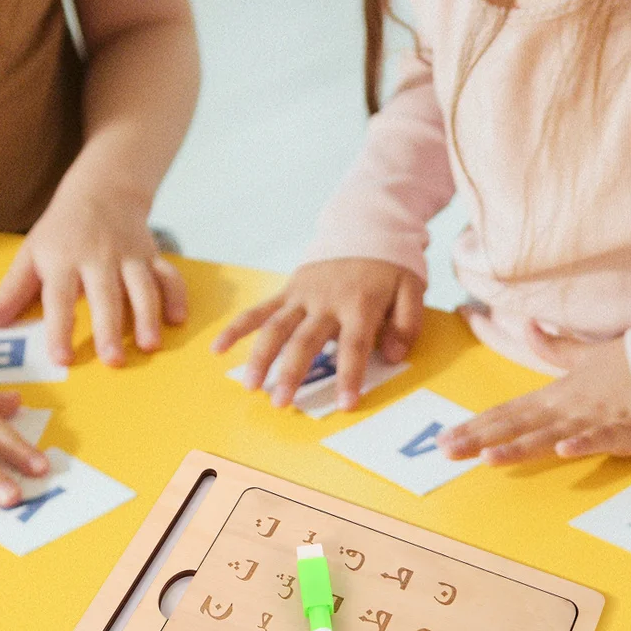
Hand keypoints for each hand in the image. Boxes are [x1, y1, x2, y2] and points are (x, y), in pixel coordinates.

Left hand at [0, 178, 186, 367]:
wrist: (102, 187)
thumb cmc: (62, 230)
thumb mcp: (31, 253)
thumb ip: (12, 292)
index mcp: (62, 260)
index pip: (58, 300)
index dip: (59, 330)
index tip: (62, 359)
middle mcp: (97, 257)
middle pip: (104, 297)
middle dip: (110, 329)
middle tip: (113, 360)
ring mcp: (128, 255)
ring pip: (141, 287)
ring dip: (148, 316)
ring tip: (150, 345)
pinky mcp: (151, 255)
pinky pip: (168, 275)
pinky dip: (177, 295)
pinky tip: (178, 319)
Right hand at [210, 258, 424, 410]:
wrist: (365, 226)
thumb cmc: (390, 266)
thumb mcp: (413, 289)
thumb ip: (407, 323)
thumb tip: (391, 355)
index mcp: (360, 303)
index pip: (354, 346)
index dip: (349, 377)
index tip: (343, 405)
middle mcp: (326, 300)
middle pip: (304, 341)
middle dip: (291, 373)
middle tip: (281, 403)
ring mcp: (302, 295)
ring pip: (275, 328)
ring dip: (260, 357)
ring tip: (251, 386)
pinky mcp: (288, 290)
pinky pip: (259, 310)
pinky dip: (237, 328)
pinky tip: (218, 349)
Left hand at [438, 334, 630, 464]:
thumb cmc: (628, 363)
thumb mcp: (585, 355)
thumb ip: (554, 347)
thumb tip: (528, 325)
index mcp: (555, 394)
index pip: (506, 412)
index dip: (475, 425)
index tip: (445, 438)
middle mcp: (566, 408)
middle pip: (516, 426)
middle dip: (480, 439)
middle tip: (446, 452)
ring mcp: (592, 419)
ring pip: (550, 435)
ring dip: (520, 447)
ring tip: (489, 458)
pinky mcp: (622, 430)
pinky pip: (600, 438)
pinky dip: (583, 444)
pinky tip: (564, 452)